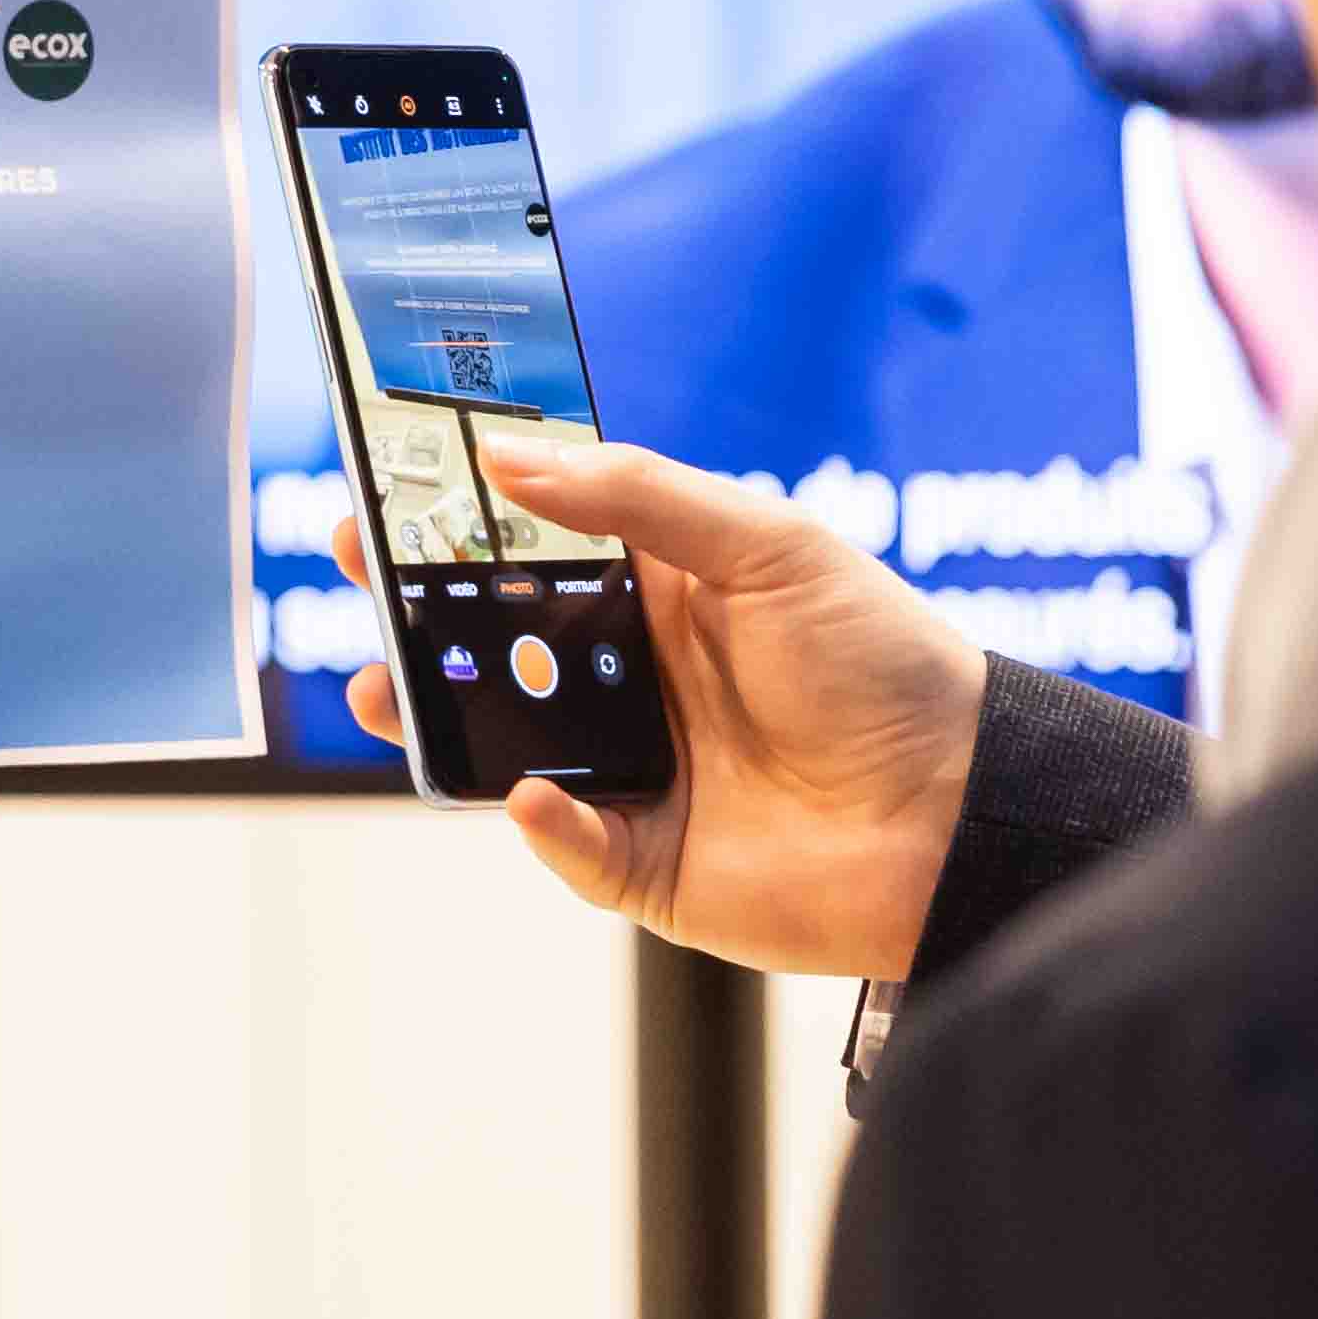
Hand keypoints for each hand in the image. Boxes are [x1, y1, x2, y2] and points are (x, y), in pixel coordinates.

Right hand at [339, 436, 980, 984]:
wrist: (960, 809)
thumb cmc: (881, 662)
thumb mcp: (768, 546)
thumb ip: (638, 497)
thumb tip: (511, 455)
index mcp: (659, 597)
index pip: (532, 553)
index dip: (456, 526)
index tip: (383, 493)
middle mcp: (634, 683)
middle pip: (496, 649)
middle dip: (416, 617)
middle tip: (357, 578)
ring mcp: (635, 775)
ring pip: (504, 746)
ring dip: (438, 721)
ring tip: (384, 693)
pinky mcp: (645, 863)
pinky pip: (567, 842)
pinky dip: (541, 822)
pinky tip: (533, 794)